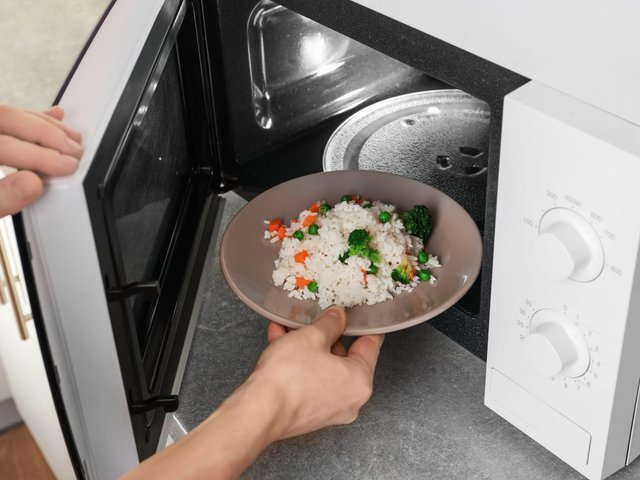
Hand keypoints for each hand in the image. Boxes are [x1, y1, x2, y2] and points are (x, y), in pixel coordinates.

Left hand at [0, 105, 81, 215]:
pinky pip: (5, 118)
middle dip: (45, 136)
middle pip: (5, 118)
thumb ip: (0, 198)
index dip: (37, 155)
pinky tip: (50, 118)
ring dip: (43, 126)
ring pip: (5, 114)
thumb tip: (30, 184)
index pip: (2, 144)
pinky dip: (31, 118)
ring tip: (69, 142)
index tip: (63, 167)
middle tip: (72, 155)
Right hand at [256, 306, 384, 439]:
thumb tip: (337, 317)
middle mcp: (350, 399)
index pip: (371, 345)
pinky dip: (298, 362)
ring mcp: (329, 409)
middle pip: (344, 357)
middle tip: (314, 318)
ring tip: (288, 327)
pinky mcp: (309, 413)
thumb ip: (330, 323)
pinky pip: (309, 380)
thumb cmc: (289, 376)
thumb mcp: (312, 336)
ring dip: (307, 346)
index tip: (359, 314)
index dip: (363, 324)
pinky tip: (279, 341)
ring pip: (322, 368)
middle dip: (326, 335)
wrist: (259, 411)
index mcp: (360, 380)